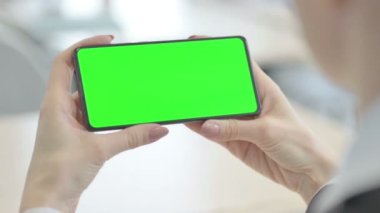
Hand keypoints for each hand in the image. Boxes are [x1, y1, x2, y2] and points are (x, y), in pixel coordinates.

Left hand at [20, 35, 168, 212]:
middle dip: (104, 75)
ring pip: (90, 101)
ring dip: (108, 99)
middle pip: (82, 80)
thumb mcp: (99, 150)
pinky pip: (94, 117)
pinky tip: (124, 120)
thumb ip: (131, 138)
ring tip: (128, 96)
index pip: (64, 63)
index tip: (105, 42)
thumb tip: (157, 129)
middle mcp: (60, 110)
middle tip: (124, 69)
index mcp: (55, 104)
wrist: (49, 200)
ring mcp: (68, 122)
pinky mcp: (76, 135)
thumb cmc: (58, 174)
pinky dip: (109, 116)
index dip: (83, 47)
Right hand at [186, 36, 335, 203]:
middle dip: (205, 83)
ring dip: (201, 108)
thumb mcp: (267, 131)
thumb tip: (207, 125)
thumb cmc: (298, 144)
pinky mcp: (235, 140)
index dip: (221, 54)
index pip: (240, 66)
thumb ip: (235, 129)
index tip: (201, 45)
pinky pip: (214, 132)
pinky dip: (202, 127)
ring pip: (215, 112)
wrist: (306, 173)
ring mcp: (241, 122)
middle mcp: (249, 103)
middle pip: (222, 89)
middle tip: (185, 78)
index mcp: (263, 90)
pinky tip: (189, 121)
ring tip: (182, 101)